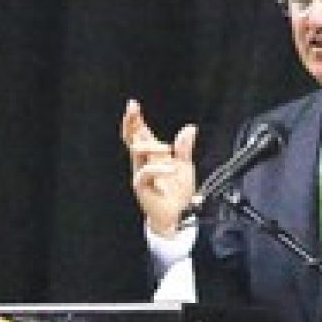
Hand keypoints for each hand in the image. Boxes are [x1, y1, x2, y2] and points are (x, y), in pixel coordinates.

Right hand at [121, 98, 196, 236]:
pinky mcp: (142, 187)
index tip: (133, 105)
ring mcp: (141, 174)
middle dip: (131, 123)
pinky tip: (171, 168)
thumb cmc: (179, 194)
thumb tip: (190, 128)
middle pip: (132, 139)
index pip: (141, 134)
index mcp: (153, 156)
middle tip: (133, 109)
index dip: (136, 120)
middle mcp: (145, 163)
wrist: (179, 216)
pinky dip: (158, 169)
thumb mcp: (186, 166)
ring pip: (137, 152)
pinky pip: (144, 173)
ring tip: (167, 148)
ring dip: (151, 146)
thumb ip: (185, 148)